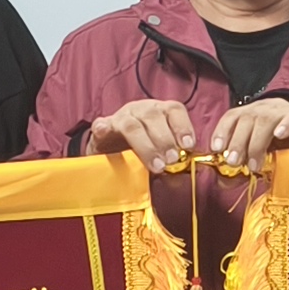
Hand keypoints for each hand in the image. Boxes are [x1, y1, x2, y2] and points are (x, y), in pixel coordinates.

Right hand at [82, 99, 197, 170]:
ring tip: (156, 166)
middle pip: (153, 117)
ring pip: (132, 125)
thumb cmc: (141, 152)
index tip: (188, 146)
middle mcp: (141, 110)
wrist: (110, 152)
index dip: (183, 127)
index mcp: (160, 112)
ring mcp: (120, 117)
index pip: (174, 110)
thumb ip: (171, 164)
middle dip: (165, 140)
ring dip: (145, 145)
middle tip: (172, 160)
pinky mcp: (101, 127)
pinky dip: (102, 128)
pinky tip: (103, 132)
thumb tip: (180, 179)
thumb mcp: (160, 156)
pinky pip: (101, 125)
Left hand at [203, 95, 288, 171]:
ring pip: (266, 118)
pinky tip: (279, 135)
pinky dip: (287, 123)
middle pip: (246, 117)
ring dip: (256, 142)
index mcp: (253, 115)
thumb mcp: (259, 162)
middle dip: (237, 141)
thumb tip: (221, 179)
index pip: (233, 116)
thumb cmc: (285, 158)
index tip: (217, 149)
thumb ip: (241, 168)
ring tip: (255, 164)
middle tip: (234, 162)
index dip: (222, 131)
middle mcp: (267, 109)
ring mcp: (286, 110)